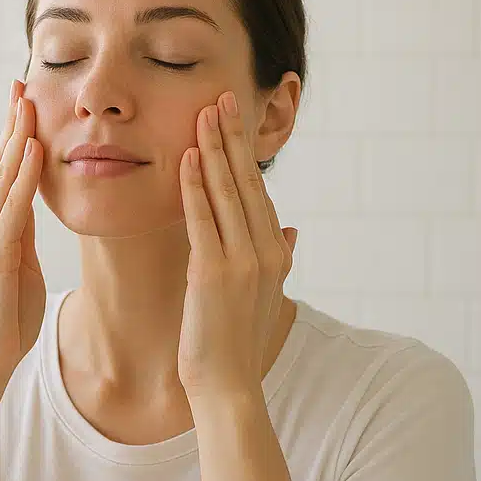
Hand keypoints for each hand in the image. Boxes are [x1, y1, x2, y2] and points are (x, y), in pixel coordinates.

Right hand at [0, 80, 46, 382]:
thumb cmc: (4, 323)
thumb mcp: (19, 269)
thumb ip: (22, 238)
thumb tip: (31, 209)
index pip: (1, 176)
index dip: (13, 139)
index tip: (23, 105)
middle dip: (11, 125)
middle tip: (21, 84)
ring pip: (1, 179)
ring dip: (16, 138)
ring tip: (26, 101)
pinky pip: (11, 209)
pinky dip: (21, 176)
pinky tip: (31, 149)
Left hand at [177, 91, 297, 401]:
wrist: (228, 385)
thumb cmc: (238, 342)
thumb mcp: (265, 295)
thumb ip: (279, 256)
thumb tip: (291, 228)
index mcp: (277, 252)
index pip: (258, 191)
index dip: (246, 153)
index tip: (235, 120)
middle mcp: (266, 250)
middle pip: (247, 181)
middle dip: (234, 136)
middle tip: (223, 95)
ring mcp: (243, 260)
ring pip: (228, 192)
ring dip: (216, 149)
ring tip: (205, 112)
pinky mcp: (215, 272)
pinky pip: (203, 218)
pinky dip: (196, 185)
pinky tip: (189, 157)